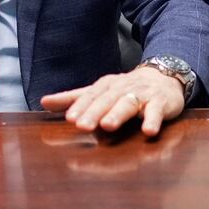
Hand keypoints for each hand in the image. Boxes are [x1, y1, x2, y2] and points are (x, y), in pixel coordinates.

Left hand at [40, 67, 186, 136]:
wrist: (164, 76)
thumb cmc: (126, 88)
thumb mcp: (99, 91)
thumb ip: (73, 98)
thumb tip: (44, 102)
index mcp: (105, 86)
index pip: (90, 96)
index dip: (80, 106)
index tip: (70, 119)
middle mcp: (121, 89)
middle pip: (106, 101)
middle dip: (94, 113)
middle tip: (82, 126)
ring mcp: (141, 95)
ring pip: (128, 104)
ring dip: (118, 114)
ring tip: (107, 125)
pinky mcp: (160, 103)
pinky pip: (156, 112)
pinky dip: (153, 120)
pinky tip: (148, 131)